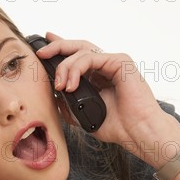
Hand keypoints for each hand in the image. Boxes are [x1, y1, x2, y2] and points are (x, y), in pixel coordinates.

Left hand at [36, 32, 179, 165]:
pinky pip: (90, 58)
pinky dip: (76, 69)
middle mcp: (106, 66)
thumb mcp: (83, 115)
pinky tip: (71, 85)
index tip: (43, 50)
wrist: (138, 132)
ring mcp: (114, 62)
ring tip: (61, 86)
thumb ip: (68, 104)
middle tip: (41, 54)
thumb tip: (53, 94)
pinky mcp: (120, 61)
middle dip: (57, 47)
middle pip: (77, 47)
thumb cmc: (118, 126)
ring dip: (65, 67)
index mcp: (99, 75)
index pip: (77, 56)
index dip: (60, 49)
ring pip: (81, 51)